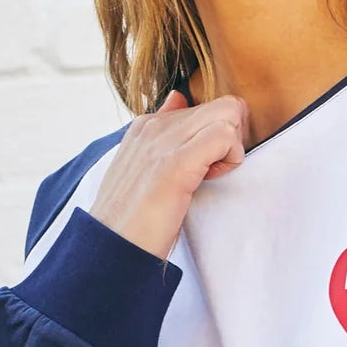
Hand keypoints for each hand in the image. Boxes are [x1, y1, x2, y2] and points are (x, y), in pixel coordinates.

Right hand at [89, 88, 248, 259]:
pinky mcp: (177, 162)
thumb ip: (164, 134)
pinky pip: (224, 135)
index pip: (206, 107)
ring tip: (212, 176)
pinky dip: (231, 158)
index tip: (206, 167)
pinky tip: (211, 179)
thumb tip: (178, 99)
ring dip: (233, 148)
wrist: (112, 247)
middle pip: (224, 105)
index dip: (217, 137)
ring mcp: (164, 140)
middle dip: (235, 139)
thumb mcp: (144, 167)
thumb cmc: (133, 218)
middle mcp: (155, 125)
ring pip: (229, 113)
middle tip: (217, 170)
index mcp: (148, 126)